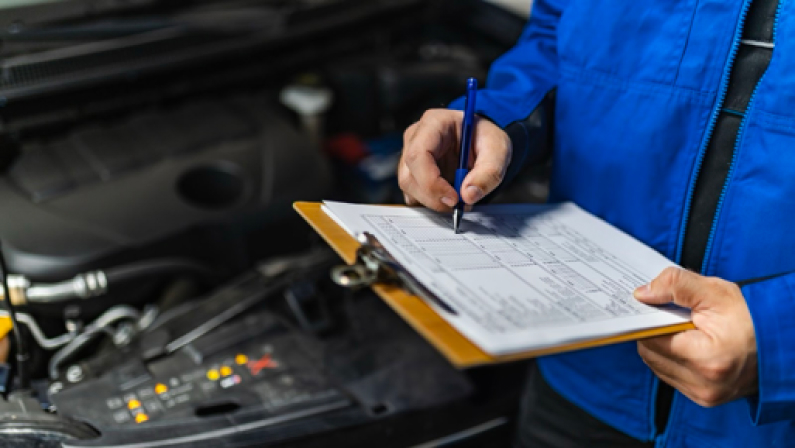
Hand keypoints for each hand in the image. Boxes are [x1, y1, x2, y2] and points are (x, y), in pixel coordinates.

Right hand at [398, 109, 511, 211]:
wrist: (481, 140)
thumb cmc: (485, 138)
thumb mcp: (498, 150)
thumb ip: (489, 172)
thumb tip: (468, 196)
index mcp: (433, 123)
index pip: (418, 155)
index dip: (431, 182)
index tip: (453, 198)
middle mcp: (415, 138)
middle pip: (409, 176)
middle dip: (434, 197)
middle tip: (460, 204)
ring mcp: (409, 156)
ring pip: (409, 188)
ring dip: (433, 201)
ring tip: (459, 197)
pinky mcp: (411, 172)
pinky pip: (412, 194)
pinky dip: (430, 201)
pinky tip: (448, 195)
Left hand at [633, 267, 757, 406]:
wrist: (782, 345)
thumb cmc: (753, 317)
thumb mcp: (716, 292)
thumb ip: (675, 285)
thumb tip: (642, 294)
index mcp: (707, 360)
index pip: (651, 338)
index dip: (648, 318)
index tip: (651, 305)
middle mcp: (704, 385)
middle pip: (650, 353)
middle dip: (654, 332)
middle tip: (671, 315)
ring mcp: (704, 395)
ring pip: (657, 366)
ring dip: (662, 346)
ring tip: (684, 329)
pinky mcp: (704, 399)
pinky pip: (671, 376)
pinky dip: (673, 359)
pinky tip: (689, 344)